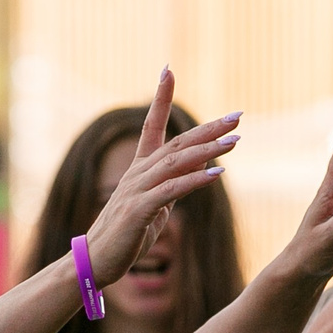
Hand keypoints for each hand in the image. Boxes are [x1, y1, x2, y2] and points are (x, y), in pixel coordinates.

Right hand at [83, 66, 242, 285]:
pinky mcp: (138, 211)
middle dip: (208, 128)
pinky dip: (195, 180)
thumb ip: (171, 188)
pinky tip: (217, 173)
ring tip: (236, 141)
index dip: (160, 98)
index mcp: (139, 170)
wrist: (94, 262)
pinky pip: (171, 191)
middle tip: (237, 115)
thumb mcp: (153, 208)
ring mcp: (136, 191)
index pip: (150, 126)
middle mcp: (137, 174)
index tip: (168, 70)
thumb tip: (197, 173)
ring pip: (175, 162)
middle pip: (176, 143)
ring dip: (208, 150)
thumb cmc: (124, 237)